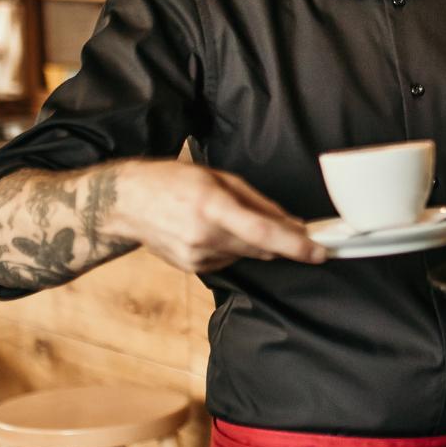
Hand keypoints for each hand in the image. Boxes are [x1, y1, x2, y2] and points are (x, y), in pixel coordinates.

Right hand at [106, 160, 325, 270]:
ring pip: (246, 255)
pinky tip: (213, 231)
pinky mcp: (192, 268)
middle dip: (282, 242)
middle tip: (295, 231)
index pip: (263, 233)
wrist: (125, 204)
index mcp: (212, 206)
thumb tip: (291, 223)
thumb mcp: (218, 178)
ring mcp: (196, 257)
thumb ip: (258, 203)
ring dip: (253, 242)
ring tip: (229, 218)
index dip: (295, 245)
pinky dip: (232, 248)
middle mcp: (204, 236)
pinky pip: (228, 260)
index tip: (320, 252)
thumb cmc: (173, 181)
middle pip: (261, 248)